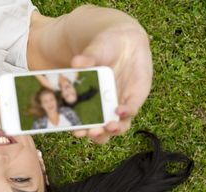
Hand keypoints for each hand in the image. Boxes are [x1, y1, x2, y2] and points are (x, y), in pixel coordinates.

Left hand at [71, 23, 152, 143]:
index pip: (134, 106)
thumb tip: (76, 62)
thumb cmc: (113, 44)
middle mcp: (122, 102)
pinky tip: (70, 124)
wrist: (105, 46)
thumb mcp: (105, 44)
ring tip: (80, 133)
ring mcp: (107, 107)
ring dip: (94, 133)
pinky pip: (88, 118)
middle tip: (95, 131)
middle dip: (108, 130)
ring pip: (104, 127)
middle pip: (119, 124)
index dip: (127, 111)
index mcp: (135, 89)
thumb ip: (92, 53)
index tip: (118, 111)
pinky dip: (81, 123)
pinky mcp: (92, 107)